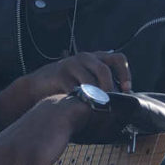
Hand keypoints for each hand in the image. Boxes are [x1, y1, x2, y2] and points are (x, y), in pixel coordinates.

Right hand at [0, 52, 130, 128]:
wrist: (38, 85)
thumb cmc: (67, 84)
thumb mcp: (87, 79)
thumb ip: (102, 84)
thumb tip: (122, 99)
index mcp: (96, 58)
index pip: (118, 59)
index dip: (125, 74)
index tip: (126, 89)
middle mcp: (86, 57)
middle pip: (104, 70)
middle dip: (108, 88)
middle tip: (109, 102)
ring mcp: (72, 64)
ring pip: (90, 81)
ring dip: (94, 96)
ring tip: (95, 107)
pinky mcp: (60, 74)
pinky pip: (74, 89)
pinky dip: (79, 100)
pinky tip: (79, 106)